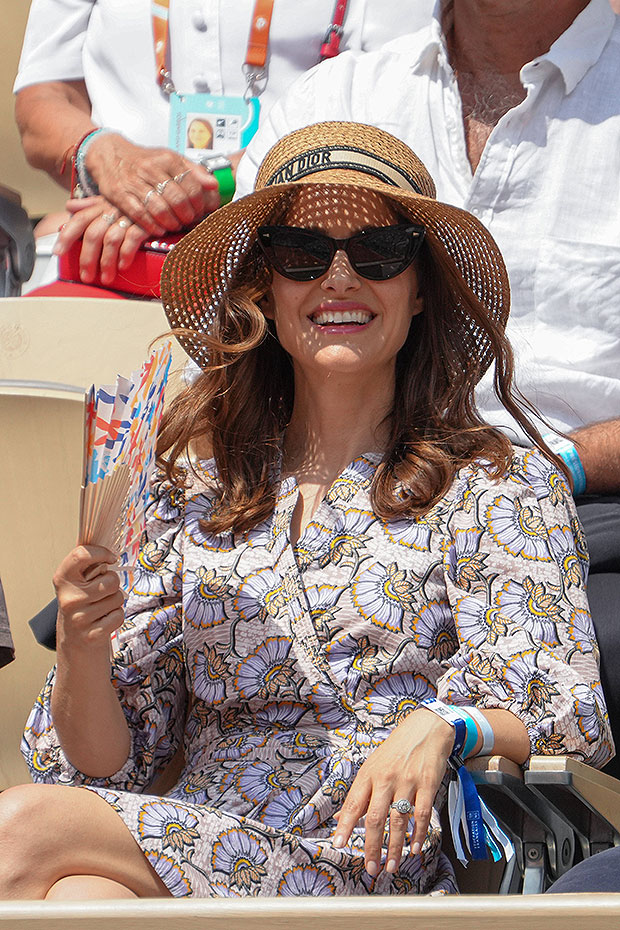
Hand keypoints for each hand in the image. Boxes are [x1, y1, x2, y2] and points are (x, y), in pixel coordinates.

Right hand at [53, 545, 123, 652]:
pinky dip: (117, 616)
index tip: (110, 557)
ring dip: (115, 601)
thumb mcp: (77, 581)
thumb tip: (107, 544)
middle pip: (111, 580)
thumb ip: (88, 563)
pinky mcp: (91, 634)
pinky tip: (104, 619)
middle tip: (102, 592)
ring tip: (102, 606)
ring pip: (118, 598)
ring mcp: (79, 618)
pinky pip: (119, 615)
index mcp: (62, 579)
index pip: (81, 554)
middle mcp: (68, 598)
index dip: (101, 552)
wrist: (74, 640)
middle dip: (113, 584)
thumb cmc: (81, 602)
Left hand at [55, 196, 149, 284]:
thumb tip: (69, 207)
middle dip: (87, 258)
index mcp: (102, 204)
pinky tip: (123, 266)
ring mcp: (129, 216)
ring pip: (110, 240)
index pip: (79, 219)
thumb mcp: (112, 199)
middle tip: (85, 276)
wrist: (165, 198)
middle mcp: (112, 209)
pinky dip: (126, 254)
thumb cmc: (137, 204)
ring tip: (106, 278)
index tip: (58, 253)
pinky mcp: (145, 224)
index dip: (67, 236)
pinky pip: (132, 239)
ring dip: (106, 262)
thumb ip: (90, 205)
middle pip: (93, 234)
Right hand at [85, 133, 218, 233]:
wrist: (109, 154)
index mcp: (167, 159)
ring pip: (160, 209)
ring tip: (175, 225)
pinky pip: (140, 215)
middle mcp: (150, 168)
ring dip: (171, 222)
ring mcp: (134, 182)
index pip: (191, 185)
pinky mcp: (119, 194)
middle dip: (187, 215)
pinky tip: (160, 228)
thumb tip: (214, 185)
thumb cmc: (145, 160)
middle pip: (177, 199)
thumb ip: (193, 171)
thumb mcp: (170, 159)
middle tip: (189, 221)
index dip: (199, 203)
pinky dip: (153, 225)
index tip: (200, 211)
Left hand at [332, 707, 453, 875]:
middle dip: (372, 846)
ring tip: (391, 866)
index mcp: (368, 774)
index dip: (345, 825)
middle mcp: (386, 778)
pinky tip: (414, 848)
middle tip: (371, 868)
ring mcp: (407, 781)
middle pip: (376, 817)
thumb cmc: (395, 750)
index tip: (339, 844)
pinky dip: (418, 834)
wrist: (425, 729)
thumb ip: (359, 794)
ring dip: (395, 847)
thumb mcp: (372, 766)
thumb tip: (341, 817)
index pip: (354, 803)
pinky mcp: (427, 784)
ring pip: (399, 819)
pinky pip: (422, 814)